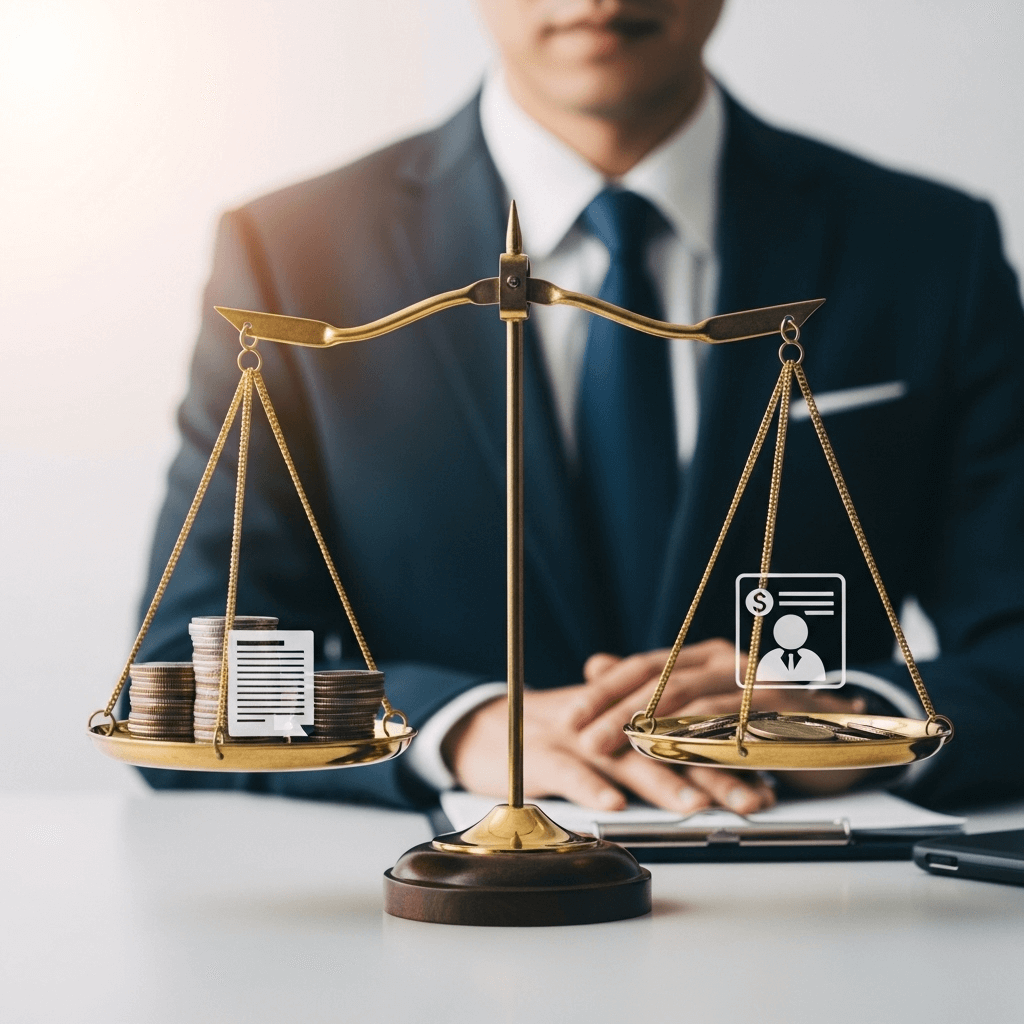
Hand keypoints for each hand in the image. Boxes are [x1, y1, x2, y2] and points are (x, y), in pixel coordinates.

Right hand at [442, 681, 773, 814]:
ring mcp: (575, 736)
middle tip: (753, 801)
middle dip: (714, 774)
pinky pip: (567, 770)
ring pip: (625, 756)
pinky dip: (590, 786)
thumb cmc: (560, 739)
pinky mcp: (538, 753)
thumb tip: (712, 781)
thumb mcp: (610, 739)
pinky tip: (613, 805)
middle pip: (668, 745)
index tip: (769, 785)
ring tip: (697, 807)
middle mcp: (610, 722)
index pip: (689, 734)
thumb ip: (654, 751)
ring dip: (663, 782)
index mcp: (631, 716)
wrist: (488, 728)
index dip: (728, 757)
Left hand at [575, 640, 869, 795]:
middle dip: (618, 710)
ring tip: (620, 748)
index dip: (604, 690)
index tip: (571, 717)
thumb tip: (595, 663)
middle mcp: (729, 661)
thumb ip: (651, 685)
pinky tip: (675, 754)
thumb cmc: (763, 722)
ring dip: (652, 726)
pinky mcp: (783, 712)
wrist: (843, 736)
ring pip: (694, 699)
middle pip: (662, 680)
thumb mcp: (700, 703)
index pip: (645, 665)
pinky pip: (736, 724)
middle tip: (586, 739)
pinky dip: (703, 738)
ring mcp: (757, 683)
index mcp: (706, 656)